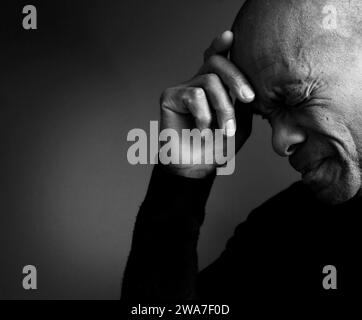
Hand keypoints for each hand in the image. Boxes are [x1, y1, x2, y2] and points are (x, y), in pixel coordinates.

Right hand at [160, 31, 254, 177]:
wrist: (196, 167)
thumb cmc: (217, 147)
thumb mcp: (240, 123)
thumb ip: (243, 102)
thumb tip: (248, 83)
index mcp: (213, 87)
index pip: (216, 59)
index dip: (221, 45)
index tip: (230, 36)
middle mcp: (197, 83)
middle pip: (216, 62)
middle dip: (236, 78)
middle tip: (248, 98)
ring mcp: (182, 89)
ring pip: (209, 81)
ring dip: (223, 108)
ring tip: (225, 130)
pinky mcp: (170, 96)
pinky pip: (194, 96)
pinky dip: (204, 116)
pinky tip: (202, 132)